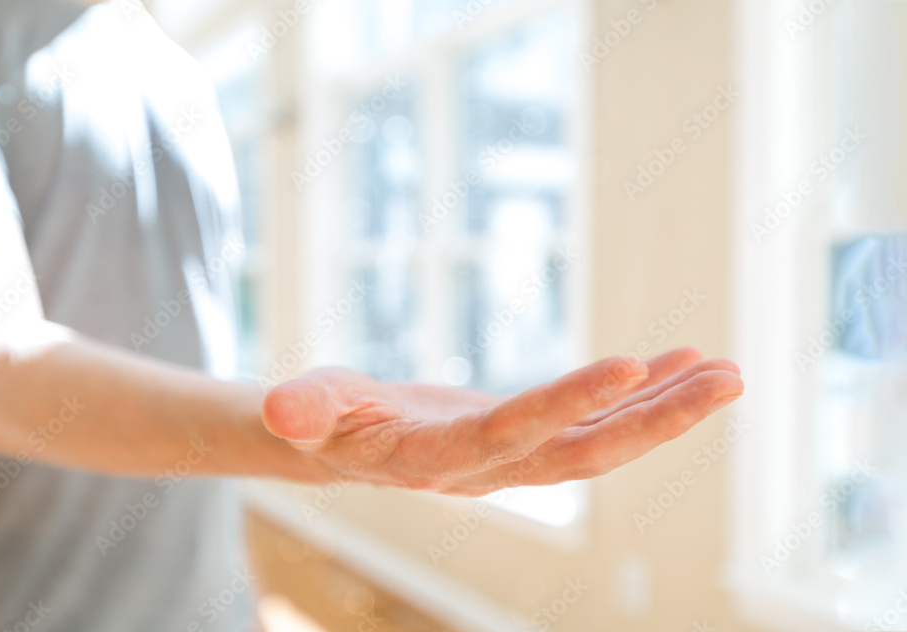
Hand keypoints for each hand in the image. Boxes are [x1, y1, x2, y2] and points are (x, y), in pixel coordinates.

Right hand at [261, 348, 743, 495]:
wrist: (346, 448)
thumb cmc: (323, 422)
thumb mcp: (308, 407)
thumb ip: (302, 408)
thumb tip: (275, 407)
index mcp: (437, 458)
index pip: (509, 434)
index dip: (564, 405)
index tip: (626, 367)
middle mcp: (490, 469)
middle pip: (583, 452)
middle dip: (655, 419)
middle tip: (725, 378)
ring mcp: (515, 458)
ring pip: (602, 443)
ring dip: (665, 409)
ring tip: (725, 370)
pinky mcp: (527, 439)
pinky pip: (592, 423)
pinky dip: (637, 394)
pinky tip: (677, 364)